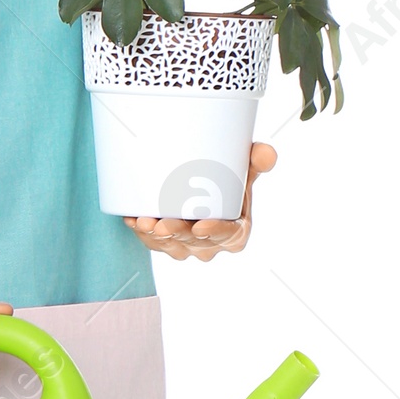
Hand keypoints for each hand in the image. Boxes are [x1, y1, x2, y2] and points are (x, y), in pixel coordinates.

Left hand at [126, 140, 276, 261]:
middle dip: (177, 236)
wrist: (203, 184)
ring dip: (154, 237)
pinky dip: (141, 232)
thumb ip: (256, 161)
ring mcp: (185, 246)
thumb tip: (266, 153)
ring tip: (143, 222)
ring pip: (169, 245)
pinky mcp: (164, 242)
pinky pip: (151, 241)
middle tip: (162, 224)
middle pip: (193, 243)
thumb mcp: (244, 172)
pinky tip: (132, 220)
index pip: (228, 237)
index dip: (214, 234)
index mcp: (235, 231)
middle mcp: (209, 244)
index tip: (200, 226)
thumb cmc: (227, 182)